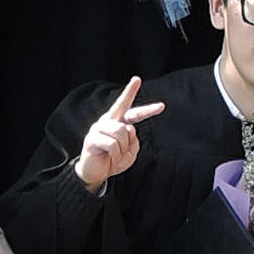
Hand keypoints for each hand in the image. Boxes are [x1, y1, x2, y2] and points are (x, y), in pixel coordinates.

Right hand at [72, 77, 162, 192]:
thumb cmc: (112, 161)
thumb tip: (128, 128)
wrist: (94, 174)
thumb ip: (134, 141)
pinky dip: (116, 155)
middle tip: (161, 106)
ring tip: (116, 156)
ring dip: (123, 148)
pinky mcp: (92, 139)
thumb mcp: (129, 153)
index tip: (137, 79)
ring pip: (122, 132)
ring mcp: (98, 128)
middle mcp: (107, 121)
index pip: (126, 106)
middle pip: (126, 111)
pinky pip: (112, 144)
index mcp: (116, 122)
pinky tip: (110, 158)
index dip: (130, 92)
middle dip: (144, 107)